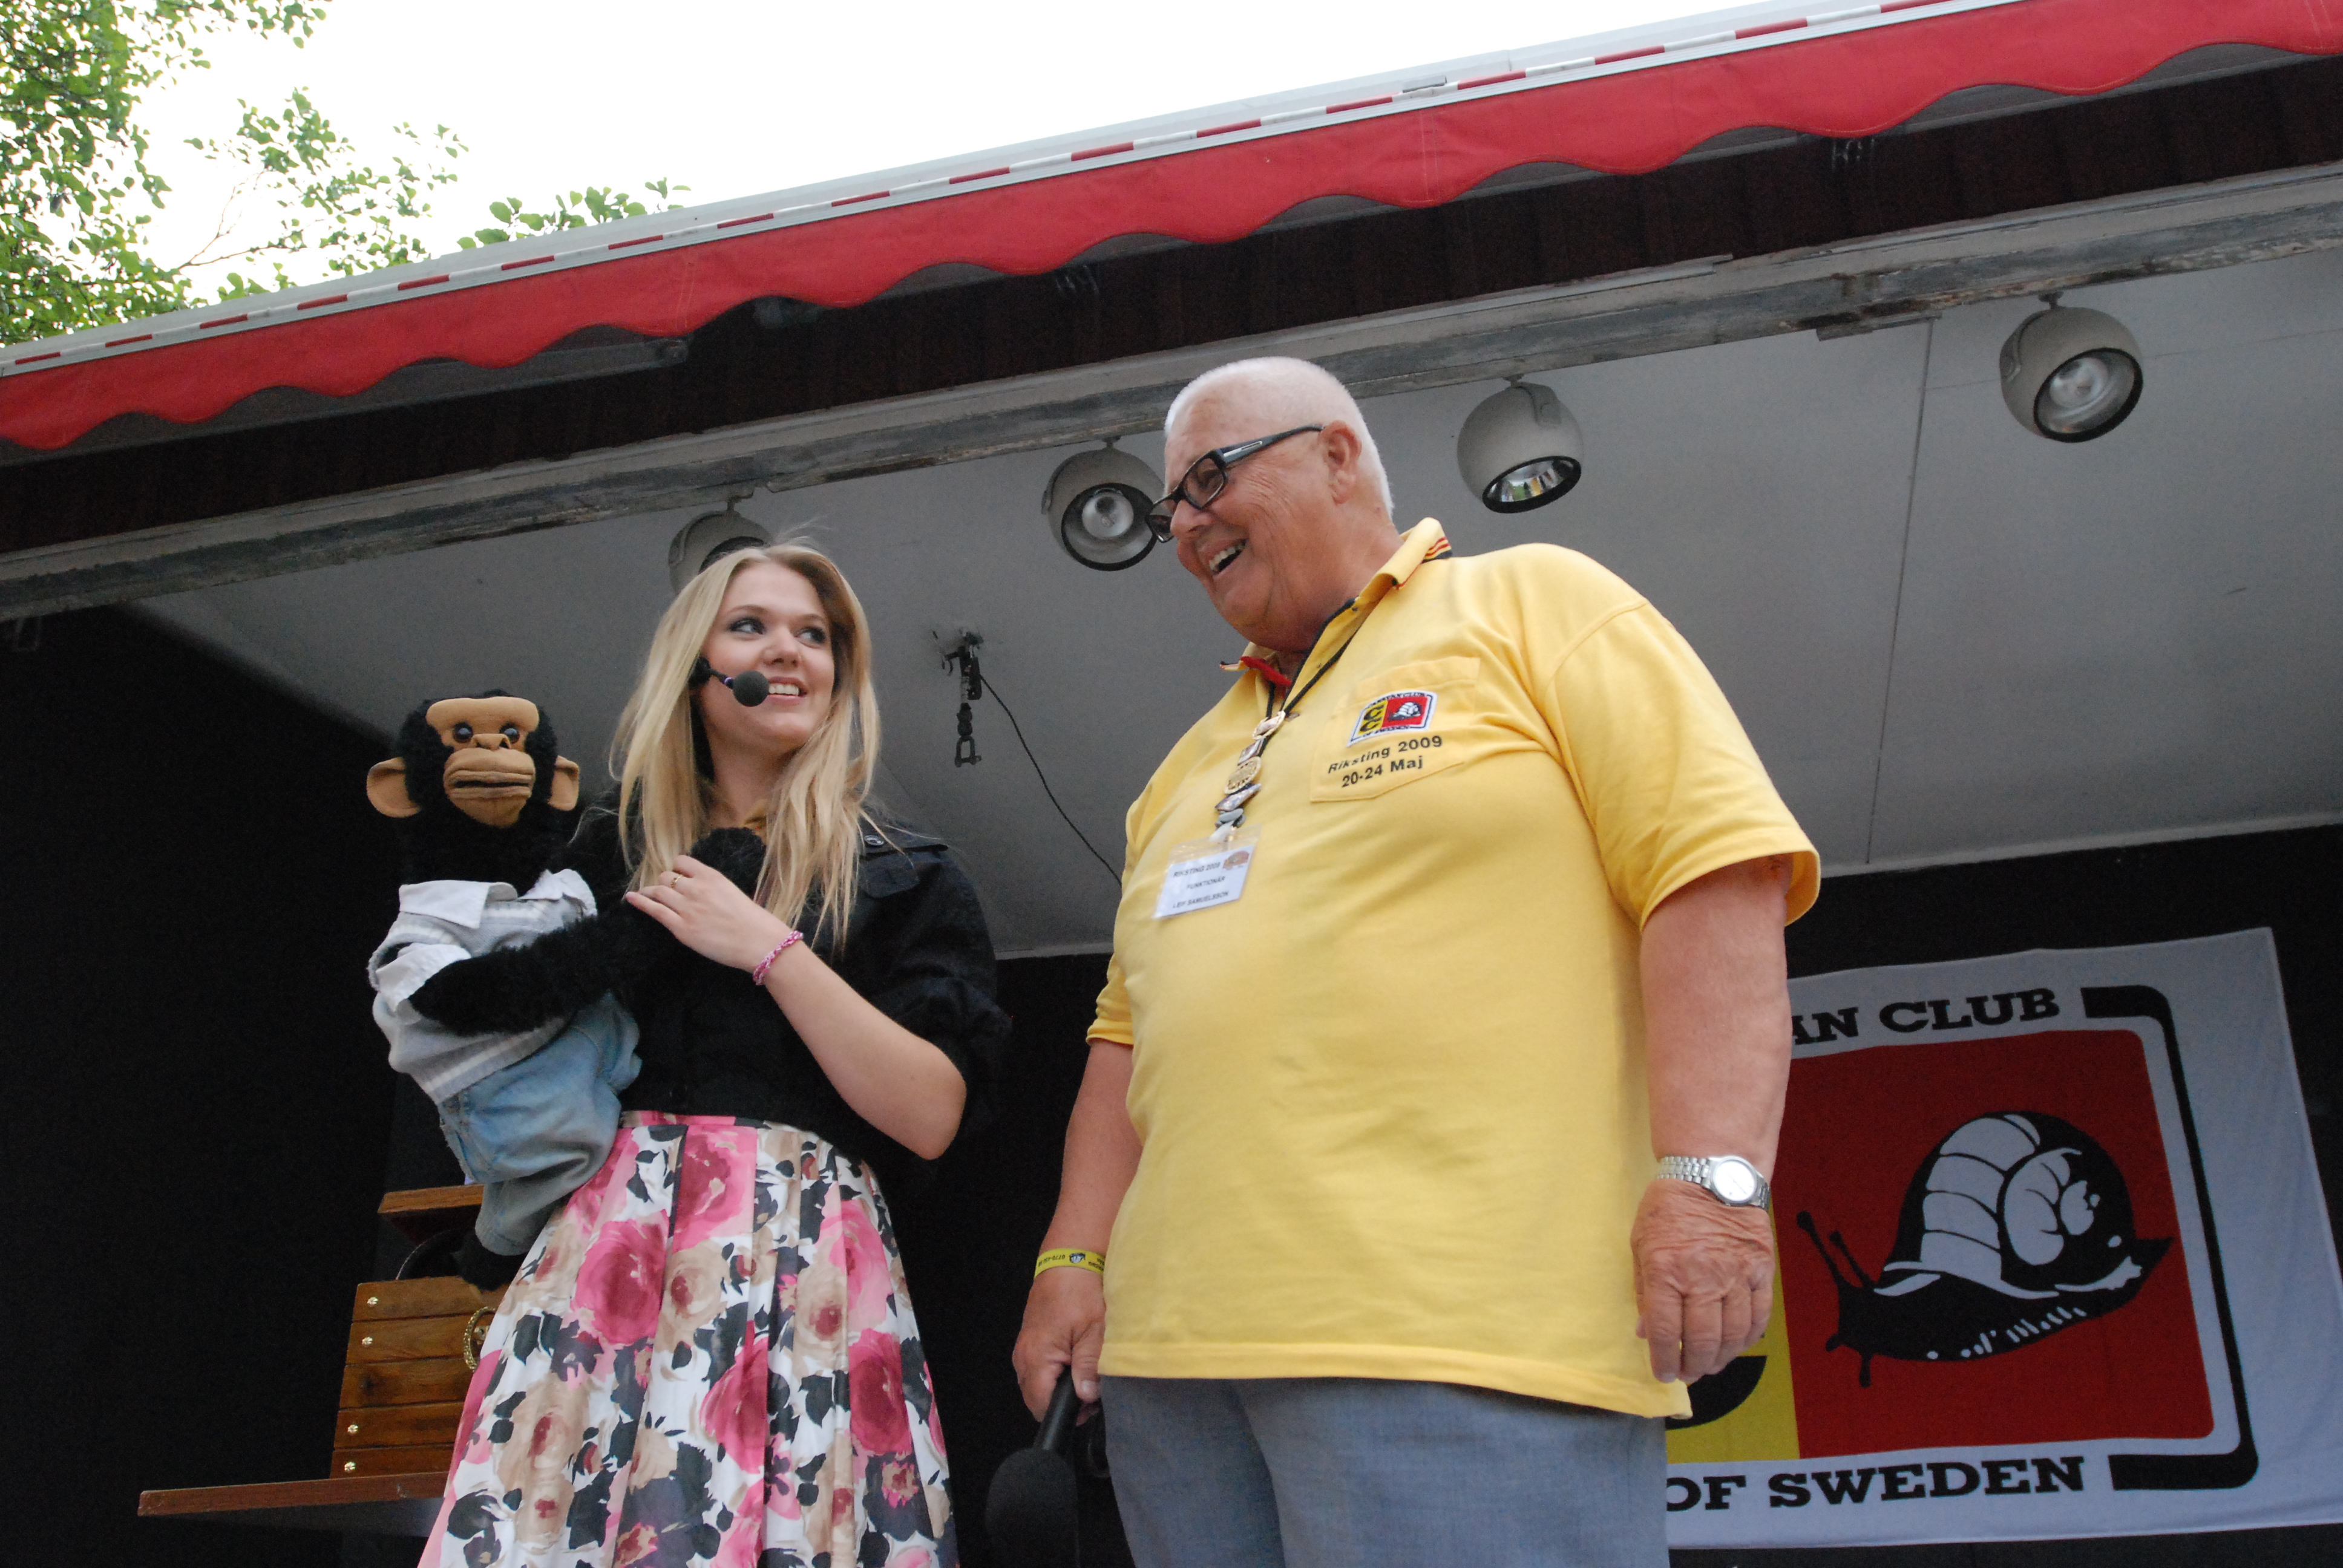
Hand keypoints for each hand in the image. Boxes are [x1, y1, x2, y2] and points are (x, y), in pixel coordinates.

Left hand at [623, 854, 792, 971]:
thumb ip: (715, 889)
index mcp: (712, 877)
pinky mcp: (680, 928)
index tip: (677, 876)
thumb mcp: (734, 893)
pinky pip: (654, 910)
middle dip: (665, 884)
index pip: (682, 861)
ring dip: (652, 892)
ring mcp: (686, 908)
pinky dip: (639, 902)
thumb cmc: (754, 921)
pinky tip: (630, 898)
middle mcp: (696, 888)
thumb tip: (704, 893)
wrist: (759, 942)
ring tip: (646, 894)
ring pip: (658, 891)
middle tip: (666, 893)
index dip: (677, 869)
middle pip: (667, 877)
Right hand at [1013, 1264, 1105, 1419]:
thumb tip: (1086, 1396)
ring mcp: (1024, 1348)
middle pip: (1036, 1398)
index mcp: (1037, 1356)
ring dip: (1058, 1387)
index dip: (1065, 1412)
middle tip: (1091, 1391)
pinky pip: (1037, 1369)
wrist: (1069, 1261)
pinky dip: (1054, 1373)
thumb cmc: (1080, 1290)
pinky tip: (1075, 1362)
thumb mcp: (1095, 1330)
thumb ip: (1090, 1366)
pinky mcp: (1030, 1342)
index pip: (1040, 1404)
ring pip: (1036, 1385)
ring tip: (1085, 1375)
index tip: (1087, 1407)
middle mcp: (1024, 1355)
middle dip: (1062, 1402)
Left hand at [1632, 1178, 1774, 1383]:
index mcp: (1666, 1271)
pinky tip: (1738, 1346)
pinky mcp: (1761, 1270)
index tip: (1664, 1374)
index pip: (1667, 1332)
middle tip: (1688, 1375)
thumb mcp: (1642, 1244)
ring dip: (1722, 1358)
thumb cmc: (1669, 1208)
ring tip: (1711, 1365)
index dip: (1665, 1361)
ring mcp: (1736, 1275)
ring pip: (1733, 1334)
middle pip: (1703, 1340)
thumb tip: (1646, 1333)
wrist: (1712, 1173)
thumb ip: (1644, 1291)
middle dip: (1694, 1366)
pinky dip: (1749, 1338)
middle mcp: (1702, 1277)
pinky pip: (1759, 1315)